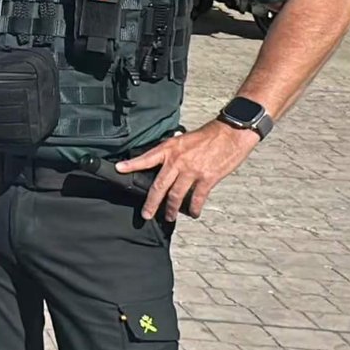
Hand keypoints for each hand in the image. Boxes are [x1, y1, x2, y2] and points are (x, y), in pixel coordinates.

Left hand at [116, 121, 260, 220]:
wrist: (231, 133)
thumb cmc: (208, 135)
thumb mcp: (183, 139)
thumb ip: (172, 152)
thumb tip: (163, 163)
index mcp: (170, 149)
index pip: (146, 158)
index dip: (131, 165)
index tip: (118, 169)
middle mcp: (177, 161)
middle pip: (159, 186)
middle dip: (151, 203)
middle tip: (146, 214)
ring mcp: (192, 171)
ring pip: (176, 195)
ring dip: (170, 209)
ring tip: (168, 217)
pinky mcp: (207, 178)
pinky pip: (197, 197)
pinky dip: (193, 208)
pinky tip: (192, 213)